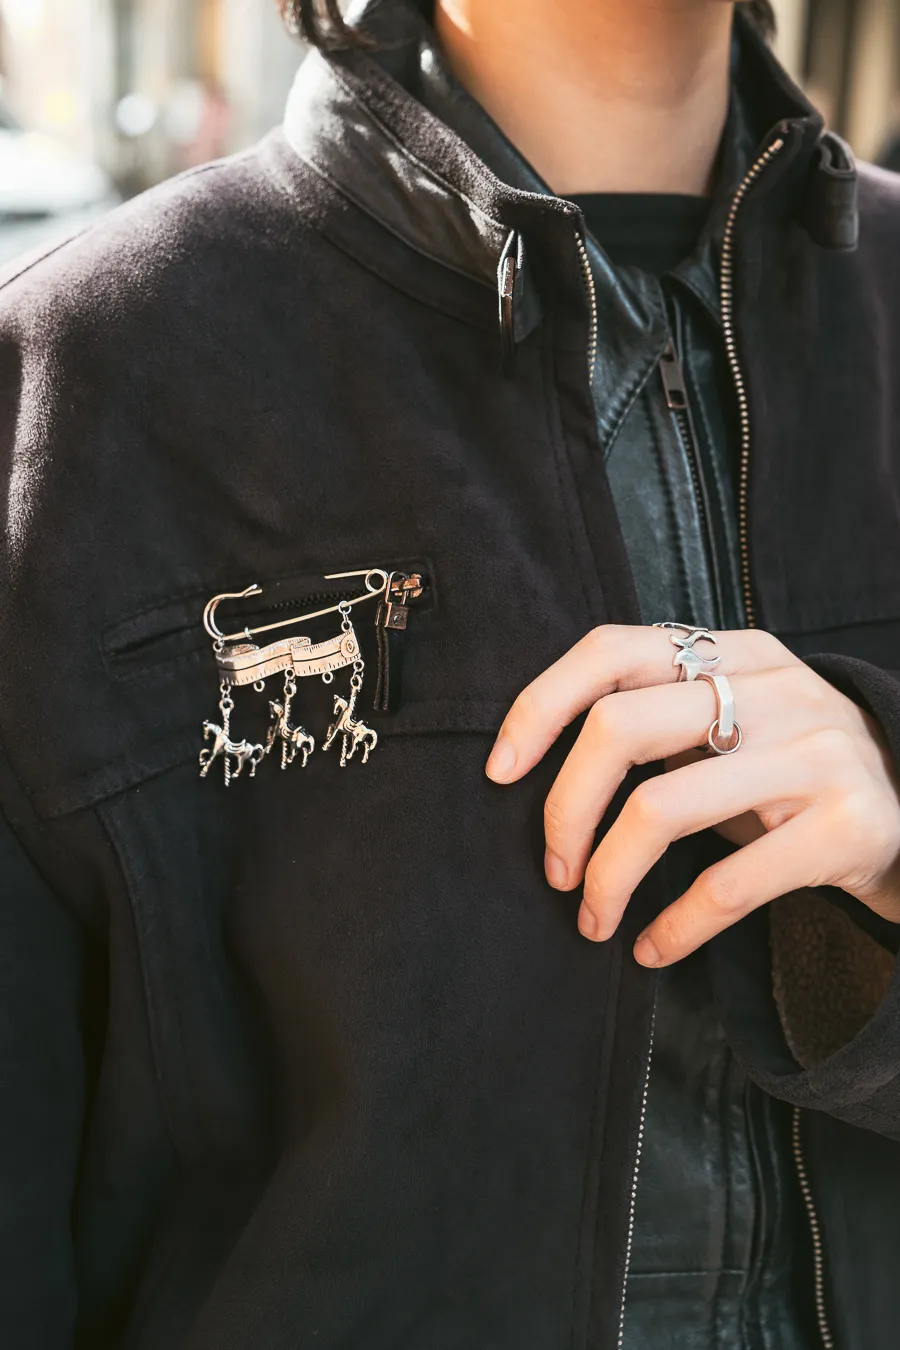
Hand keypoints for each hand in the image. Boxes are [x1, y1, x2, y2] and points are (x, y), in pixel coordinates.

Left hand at [485, 626, 899, 966]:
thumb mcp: (733, 719)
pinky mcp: (845, 826)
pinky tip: (651, 948)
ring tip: (591, 916)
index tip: (500, 771)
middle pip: (618, 727)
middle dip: (563, 809)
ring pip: (661, 808)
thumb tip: (536, 767)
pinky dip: (673, 927)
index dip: (539, 706)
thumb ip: (658, 716)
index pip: (609, 649)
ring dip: (606, 877)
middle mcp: (771, 690)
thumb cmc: (790, 766)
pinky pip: (728, 884)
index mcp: (732, 652)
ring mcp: (812, 754)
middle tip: (554, 868)